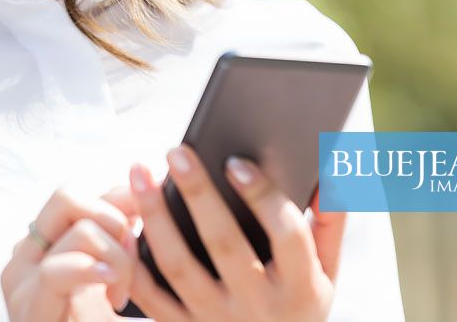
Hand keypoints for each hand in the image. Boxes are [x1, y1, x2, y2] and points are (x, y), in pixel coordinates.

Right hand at [1, 184, 141, 320]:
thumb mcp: (113, 278)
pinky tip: (111, 289)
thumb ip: (119, 238)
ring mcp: (21, 283)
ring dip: (116, 258)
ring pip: (76, 232)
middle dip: (113, 217)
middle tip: (130, 255)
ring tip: (122, 294)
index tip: (147, 214)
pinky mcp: (27, 310)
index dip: (120, 197)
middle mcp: (26, 257)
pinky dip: (92, 271)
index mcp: (43, 246)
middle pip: (67, 196)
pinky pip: (57, 271)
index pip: (81, 195)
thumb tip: (142, 189)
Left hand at [124, 145, 345, 320]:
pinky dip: (133, 260)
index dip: (263, 196)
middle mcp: (258, 306)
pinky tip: (123, 222)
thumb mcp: (327, 275)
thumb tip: (332, 174)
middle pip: (224, 244)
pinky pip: (150, 296)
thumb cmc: (297, 307)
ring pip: (179, 266)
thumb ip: (330, 224)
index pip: (287, 236)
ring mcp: (217, 320)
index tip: (236, 161)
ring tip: (140, 173)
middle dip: (198, 194)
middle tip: (176, 151)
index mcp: (300, 288)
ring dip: (155, 217)